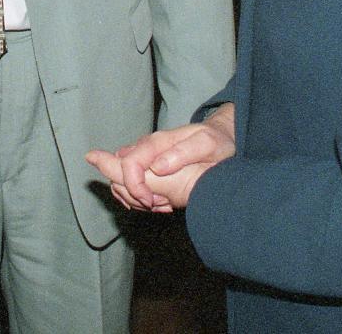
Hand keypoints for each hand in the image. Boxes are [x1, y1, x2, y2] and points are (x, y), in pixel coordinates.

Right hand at [86, 104, 235, 211]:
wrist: (221, 136)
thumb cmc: (216, 141)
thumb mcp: (207, 144)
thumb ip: (182, 153)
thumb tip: (157, 167)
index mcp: (158, 142)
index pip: (128, 163)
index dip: (133, 186)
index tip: (150, 201)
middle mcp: (146, 147)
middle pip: (120, 174)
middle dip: (135, 195)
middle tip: (162, 204)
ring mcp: (144, 156)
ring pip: (122, 181)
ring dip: (138, 199)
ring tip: (166, 204)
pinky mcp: (146, 165)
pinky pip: (131, 185)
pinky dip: (142, 198)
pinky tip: (163, 202)